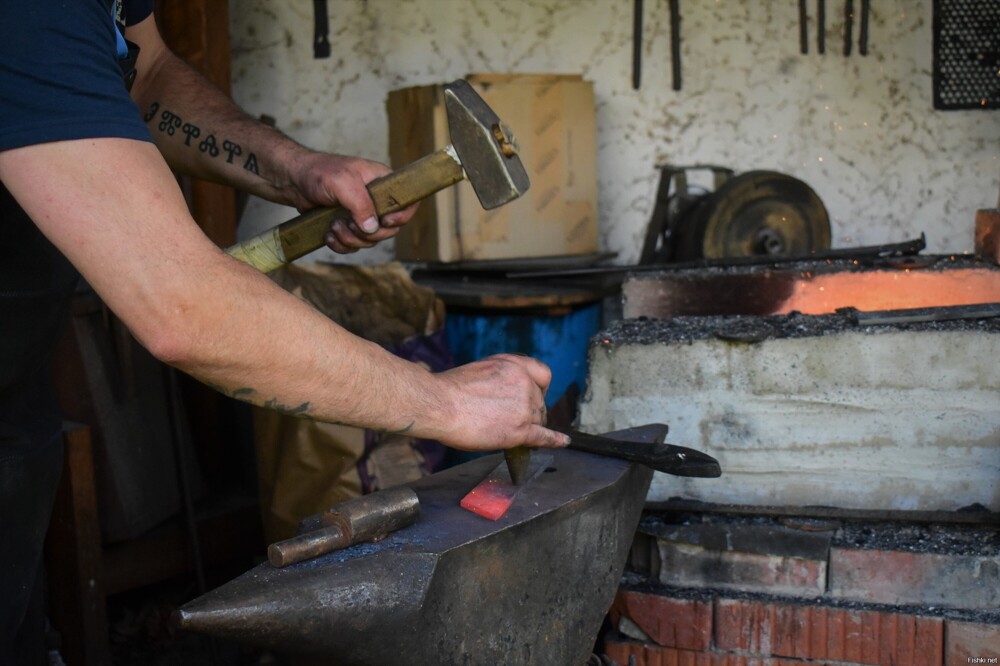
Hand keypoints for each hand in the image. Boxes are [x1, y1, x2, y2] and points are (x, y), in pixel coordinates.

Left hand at [285, 151, 417, 253]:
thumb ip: (361, 204)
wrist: (294, 181)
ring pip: (371, 240)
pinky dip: (342, 245)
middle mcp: (377, 199)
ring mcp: (363, 214)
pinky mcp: (349, 226)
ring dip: (351, 240)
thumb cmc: (319, 173)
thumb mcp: (343, 183)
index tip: (384, 221)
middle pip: (389, 229)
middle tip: (348, 224)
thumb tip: (373, 228)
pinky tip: (329, 235)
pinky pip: (355, 245)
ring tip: (334, 226)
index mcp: (383, 182)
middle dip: (368, 234)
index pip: (407, 202)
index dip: (401, 216)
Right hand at [432, 354, 570, 451]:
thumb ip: (502, 378)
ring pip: (539, 420)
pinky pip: (543, 436)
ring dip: (529, 426)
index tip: (534, 395)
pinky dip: (555, 440)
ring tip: (509, 431)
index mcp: (514, 365)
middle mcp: (524, 383)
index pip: (543, 374)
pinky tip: (562, 442)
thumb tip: (508, 394)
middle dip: (529, 411)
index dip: (539, 388)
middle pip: (540, 401)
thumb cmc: (451, 389)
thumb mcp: (483, 368)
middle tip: (509, 419)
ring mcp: (524, 407)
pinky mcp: (520, 430)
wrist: (440, 404)